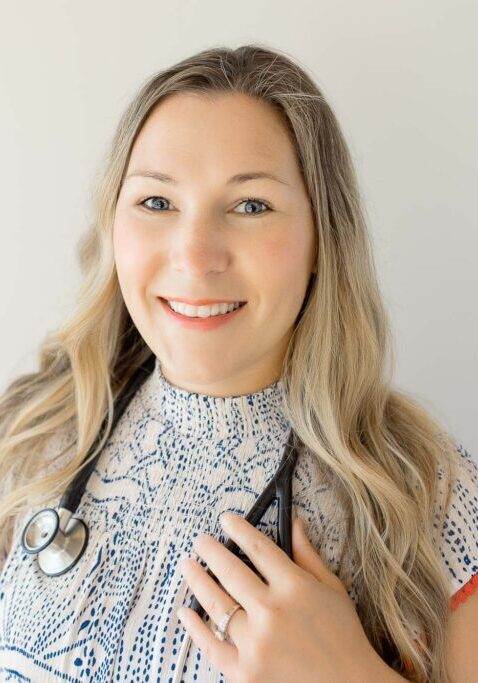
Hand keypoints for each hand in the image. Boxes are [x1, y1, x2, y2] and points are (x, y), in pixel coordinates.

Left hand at [177, 512, 383, 682]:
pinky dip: (195, 629)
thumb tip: (294, 523)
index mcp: (294, 587)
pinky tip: (185, 613)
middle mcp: (272, 611)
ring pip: (216, 605)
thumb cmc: (343, 635)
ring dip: (198, 582)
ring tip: (187, 566)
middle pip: (231, 572)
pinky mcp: (246, 672)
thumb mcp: (332, 588)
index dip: (240, 530)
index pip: (259, 549)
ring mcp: (256, 643)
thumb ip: (308, 555)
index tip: (226, 520)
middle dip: (211, 551)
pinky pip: (212, 646)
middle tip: (200, 540)